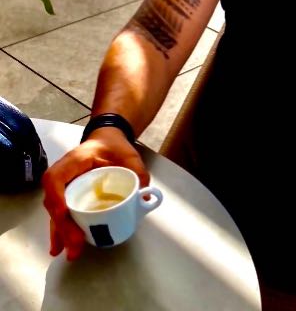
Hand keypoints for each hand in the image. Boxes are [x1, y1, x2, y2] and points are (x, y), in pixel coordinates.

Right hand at [42, 127, 147, 260]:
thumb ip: (138, 172)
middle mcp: (64, 175)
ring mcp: (64, 187)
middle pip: (55, 202)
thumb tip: (145, 198)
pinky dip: (62, 231)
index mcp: (75, 161)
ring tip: (70, 252)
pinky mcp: (68, 197)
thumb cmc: (114, 146)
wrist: (107, 140)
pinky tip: (62, 247)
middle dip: (63, 226)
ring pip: (56, 212)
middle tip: (76, 244)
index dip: (56, 197)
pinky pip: (62, 215)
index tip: (63, 213)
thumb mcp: (129, 155)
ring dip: (61, 233)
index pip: (56, 178)